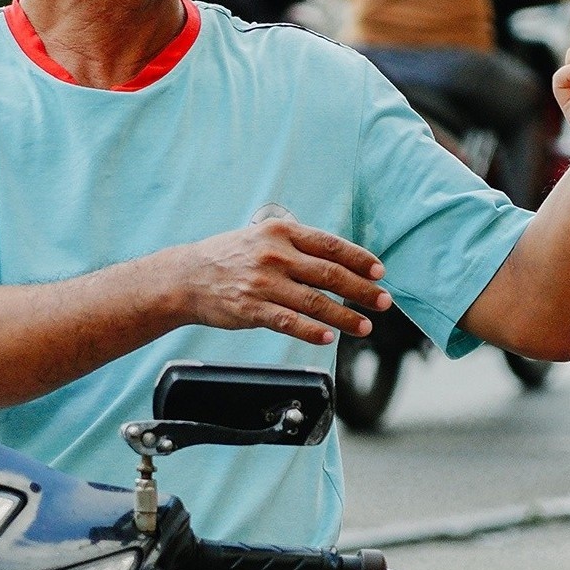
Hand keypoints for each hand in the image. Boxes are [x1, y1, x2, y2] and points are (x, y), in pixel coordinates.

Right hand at [163, 219, 392, 345]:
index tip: (379, 272)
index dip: (359, 259)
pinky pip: (289, 322)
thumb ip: (295, 242)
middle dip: (362, 290)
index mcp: (281, 232)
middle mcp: (275, 255)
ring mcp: (264, 283)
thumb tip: (334, 255)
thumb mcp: (261, 236)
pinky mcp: (252, 309)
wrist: (186, 277)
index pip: (331, 245)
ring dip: (345, 315)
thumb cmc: (228, 256)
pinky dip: (312, 331)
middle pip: (330, 274)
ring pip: (315, 302)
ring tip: (364, 326)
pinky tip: (328, 337)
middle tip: (383, 301)